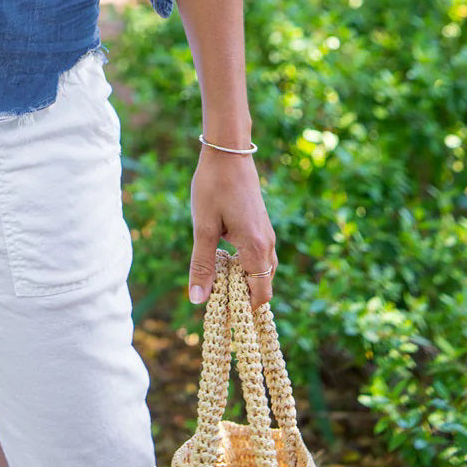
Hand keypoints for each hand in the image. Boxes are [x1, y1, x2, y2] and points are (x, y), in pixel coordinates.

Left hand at [188, 149, 277, 309]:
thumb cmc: (213, 186)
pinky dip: (244, 266)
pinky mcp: (260, 225)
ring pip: (261, 271)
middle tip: (216, 301)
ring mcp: (266, 234)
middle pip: (263, 286)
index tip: (223, 316)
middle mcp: (267, 243)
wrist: (228, 151)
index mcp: (255, 247)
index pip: (261, 295)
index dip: (244, 311)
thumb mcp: (203, 226)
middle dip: (243, 298)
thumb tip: (198, 300)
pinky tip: (223, 259)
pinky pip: (258, 256)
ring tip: (217, 282)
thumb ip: (202, 264)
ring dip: (243, 281)